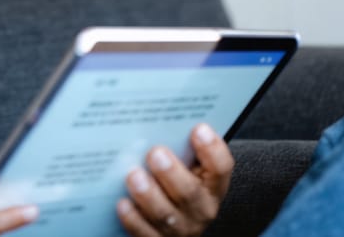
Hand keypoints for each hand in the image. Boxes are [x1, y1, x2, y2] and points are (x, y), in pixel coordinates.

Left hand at [116, 123, 233, 236]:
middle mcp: (201, 208)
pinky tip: (122, 204)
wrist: (175, 223)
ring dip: (150, 196)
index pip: (221, 168)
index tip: (199, 128)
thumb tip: (155, 118)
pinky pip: (146, 233)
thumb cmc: (175, 182)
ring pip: (166, 215)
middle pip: (190, 193)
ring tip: (134, 176)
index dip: (212, 149)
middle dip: (172, 173)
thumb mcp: (187, 167)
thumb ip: (179, 148)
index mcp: (212, 185)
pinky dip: (134, 219)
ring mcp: (181, 228)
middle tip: (155, 153)